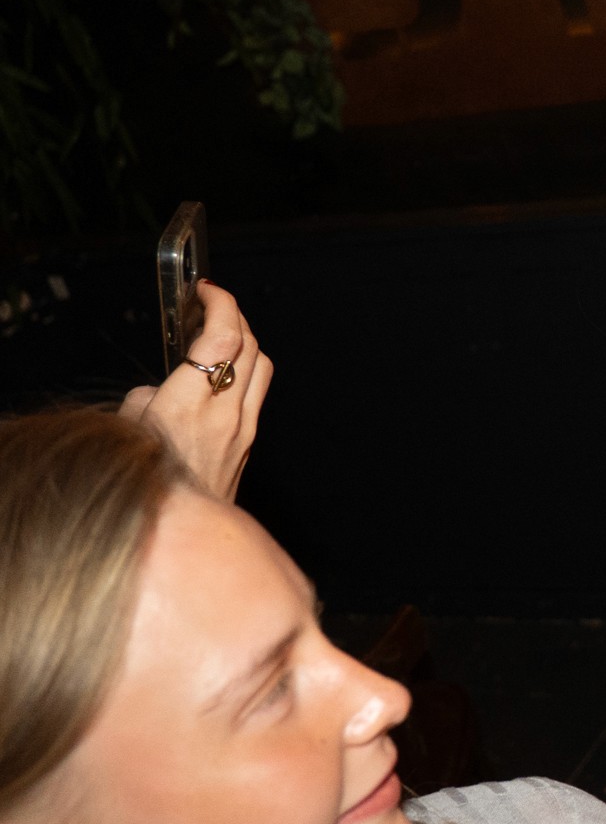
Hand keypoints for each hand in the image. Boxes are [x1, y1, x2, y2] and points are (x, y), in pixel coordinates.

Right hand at [119, 281, 271, 500]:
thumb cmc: (145, 485)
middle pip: (251, 346)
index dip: (221, 305)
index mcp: (188, 405)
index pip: (223, 338)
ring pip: (262, 367)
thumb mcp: (126, 434)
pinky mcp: (249, 444)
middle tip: (213, 305)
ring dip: (247, 342)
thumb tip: (156, 392)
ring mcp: (243, 429)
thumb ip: (142, 402)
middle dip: (236, 316)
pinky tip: (224, 375)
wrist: (181, 533)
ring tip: (222, 333)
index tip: (207, 290)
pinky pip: (257, 395)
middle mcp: (225, 414)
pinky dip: (246, 373)